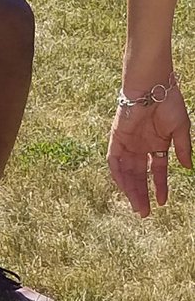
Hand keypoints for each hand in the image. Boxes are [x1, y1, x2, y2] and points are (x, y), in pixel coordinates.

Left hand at [108, 87, 192, 215]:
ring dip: (130, 189)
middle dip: (141, 194)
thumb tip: (186, 168)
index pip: (156, 170)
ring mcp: (128, 142)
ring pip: (126, 171)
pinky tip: (123, 187)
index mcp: (157, 144)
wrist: (153, 87)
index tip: (162, 202)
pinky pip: (113, 160)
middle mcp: (140, 145)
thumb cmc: (169, 103)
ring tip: (137, 206)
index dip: (159, 187)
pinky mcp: (116, 137)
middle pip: (138, 175)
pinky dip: (117, 174)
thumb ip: (182, 149)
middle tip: (144, 213)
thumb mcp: (181, 130)